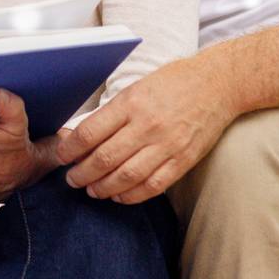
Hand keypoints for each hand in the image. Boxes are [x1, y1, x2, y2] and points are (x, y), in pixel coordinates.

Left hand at [57, 56, 238, 203]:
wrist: (217, 84)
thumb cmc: (172, 83)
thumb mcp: (136, 88)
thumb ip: (112, 113)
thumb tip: (82, 135)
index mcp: (131, 103)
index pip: (90, 132)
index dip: (70, 149)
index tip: (61, 157)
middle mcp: (147, 125)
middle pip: (104, 158)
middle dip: (82, 174)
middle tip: (72, 179)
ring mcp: (167, 145)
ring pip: (126, 176)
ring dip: (103, 188)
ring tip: (92, 190)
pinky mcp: (183, 160)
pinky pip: (153, 185)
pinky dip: (132, 195)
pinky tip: (119, 196)